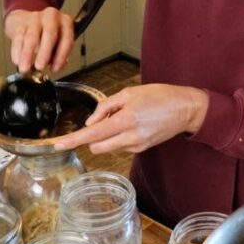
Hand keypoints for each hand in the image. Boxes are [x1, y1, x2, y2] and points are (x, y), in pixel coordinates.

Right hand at [3, 8, 73, 72]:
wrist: (26, 20)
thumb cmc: (45, 35)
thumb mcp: (57, 43)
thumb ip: (58, 55)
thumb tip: (55, 66)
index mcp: (65, 23)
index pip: (66, 39)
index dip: (61, 56)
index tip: (54, 69)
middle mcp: (52, 17)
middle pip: (50, 34)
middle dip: (44, 52)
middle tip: (40, 66)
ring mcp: (35, 18)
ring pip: (31, 36)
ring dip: (28, 54)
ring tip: (25, 67)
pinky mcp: (21, 22)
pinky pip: (18, 36)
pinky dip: (17, 50)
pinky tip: (17, 60)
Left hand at [53, 84, 208, 153]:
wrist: (186, 109)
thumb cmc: (159, 96)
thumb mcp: (129, 93)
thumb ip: (106, 107)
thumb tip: (90, 122)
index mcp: (126, 119)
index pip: (93, 134)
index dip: (73, 140)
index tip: (57, 145)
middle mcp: (131, 137)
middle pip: (96, 146)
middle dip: (92, 136)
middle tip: (106, 118)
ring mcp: (137, 146)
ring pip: (108, 147)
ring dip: (107, 136)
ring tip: (124, 118)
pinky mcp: (142, 150)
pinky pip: (120, 146)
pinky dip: (119, 137)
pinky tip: (133, 124)